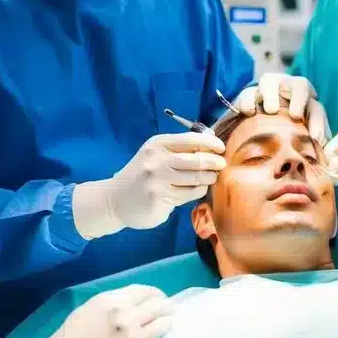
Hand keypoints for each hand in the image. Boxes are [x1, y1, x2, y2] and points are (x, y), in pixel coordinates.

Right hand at [20, 285, 172, 337]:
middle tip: (166, 313)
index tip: (156, 302)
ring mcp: (129, 324)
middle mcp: (120, 306)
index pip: (140, 289)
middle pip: (154, 297)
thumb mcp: (88, 310)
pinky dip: (166, 327)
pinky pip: (160, 329)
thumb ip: (110, 305)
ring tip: (168, 321)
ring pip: (161, 311)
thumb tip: (130, 306)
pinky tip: (166, 331)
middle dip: (163, 304)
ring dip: (167, 314)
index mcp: (107, 297)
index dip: (152, 295)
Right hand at [72, 132, 225, 238]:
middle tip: (222, 165)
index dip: (211, 143)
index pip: (191, 139)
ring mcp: (157, 180)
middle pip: (196, 159)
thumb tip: (211, 145)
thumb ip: (178, 149)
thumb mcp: (155, 155)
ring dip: (209, 178)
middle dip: (215, 162)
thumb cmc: (142, 174)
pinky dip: (198, 191)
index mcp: (157, 144)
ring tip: (211, 178)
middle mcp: (156, 160)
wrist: (115, 199)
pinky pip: (189, 194)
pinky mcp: (159, 198)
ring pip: (196, 178)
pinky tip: (198, 189)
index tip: (221, 148)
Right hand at [234, 74, 329, 141]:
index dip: (318, 122)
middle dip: (300, 100)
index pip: (316, 109)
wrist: (255, 128)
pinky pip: (248, 93)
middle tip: (296, 115)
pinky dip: (249, 101)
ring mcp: (268, 90)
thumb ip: (314, 148)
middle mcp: (290, 91)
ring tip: (271, 111)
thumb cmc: (287, 137)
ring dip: (272, 95)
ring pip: (271, 82)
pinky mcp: (248, 94)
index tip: (315, 138)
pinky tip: (250, 112)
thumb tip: (326, 162)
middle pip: (300, 86)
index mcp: (307, 104)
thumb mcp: (302, 141)